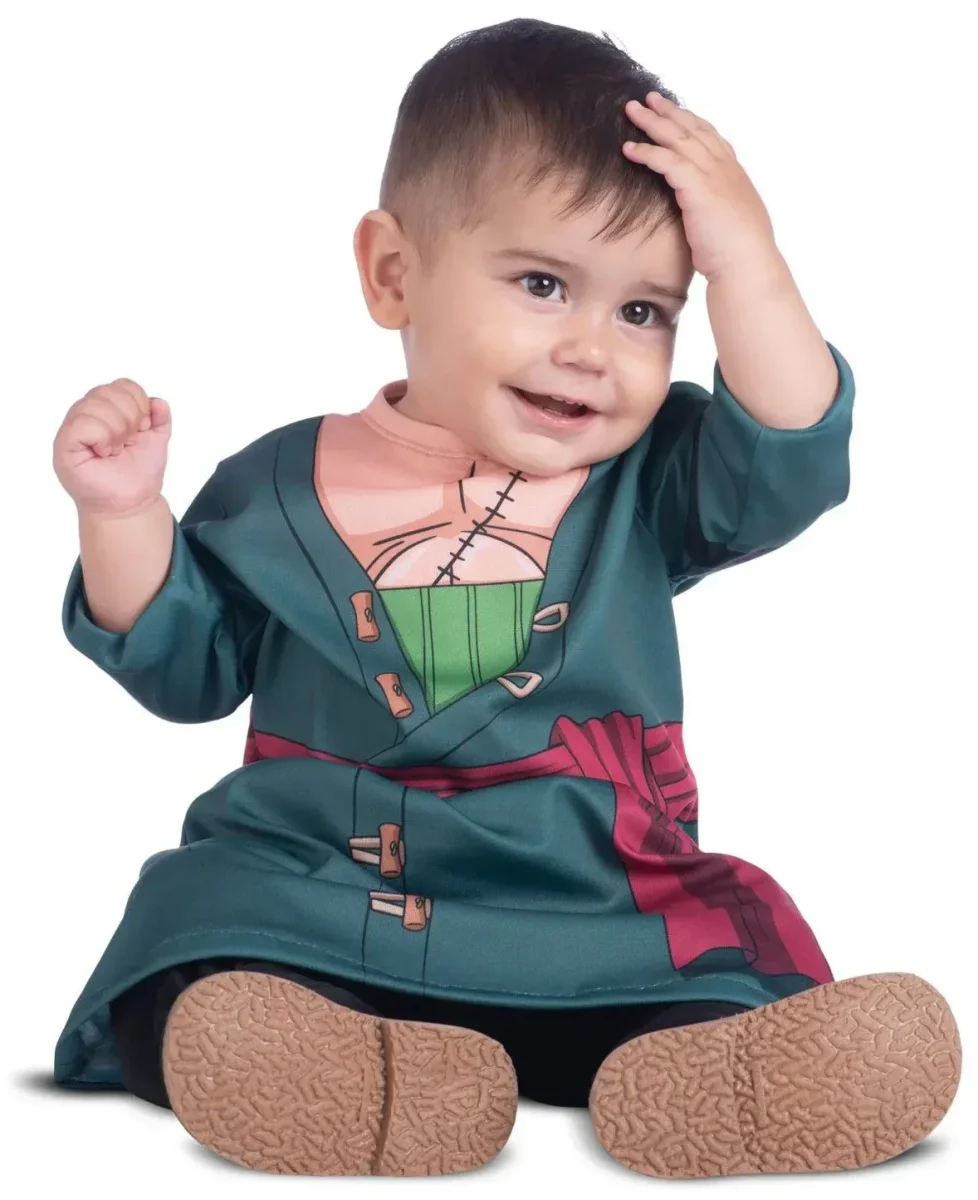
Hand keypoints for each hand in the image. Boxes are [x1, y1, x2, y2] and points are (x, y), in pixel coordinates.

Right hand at [53, 379, 170, 517]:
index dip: (139, 404)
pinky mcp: (65, 445)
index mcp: (107, 410)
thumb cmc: (137, 474)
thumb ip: (160, 418)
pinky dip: (101, 436)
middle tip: (129, 441)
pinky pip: (82, 423)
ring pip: (95, 404)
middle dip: (130, 417)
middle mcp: (87, 414)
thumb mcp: (156, 440)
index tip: (143, 428)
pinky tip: (104, 451)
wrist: (131, 504)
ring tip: (116, 449)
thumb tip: (158, 402)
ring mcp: (73, 429)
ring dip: (116, 429)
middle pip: (108, 391)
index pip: (123, 385)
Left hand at [622, 92, 777, 281]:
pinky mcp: (697, 188)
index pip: (710, 138)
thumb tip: (712, 215)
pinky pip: (666, 161)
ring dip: (652, 122)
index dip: (691, 122)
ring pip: (677, 138)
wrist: (747, 265)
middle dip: (669, 111)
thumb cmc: (739, 254)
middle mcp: (724, 167)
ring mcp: (712, 175)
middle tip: (649, 98)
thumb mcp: (732, 222)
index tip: (675, 111)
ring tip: (631, 110)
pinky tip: (628, 148)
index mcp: (733, 174)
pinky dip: (646, 152)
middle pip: (692, 129)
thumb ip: (719, 209)